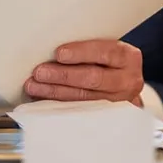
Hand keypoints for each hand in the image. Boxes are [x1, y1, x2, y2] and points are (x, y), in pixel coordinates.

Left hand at [25, 40, 143, 105]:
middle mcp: (126, 80)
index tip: (59, 53)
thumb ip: (89, 48)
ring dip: (55, 91)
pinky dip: (58, 103)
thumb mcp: (108, 49)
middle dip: (63, 75)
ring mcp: (117, 101)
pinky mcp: (105, 115)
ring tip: (35, 86)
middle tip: (40, 72)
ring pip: (83, 97)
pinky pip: (79, 110)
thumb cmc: (111, 61)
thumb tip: (53, 47)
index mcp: (128, 57)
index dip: (81, 53)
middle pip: (93, 78)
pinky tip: (43, 98)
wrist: (126, 84)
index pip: (105, 52)